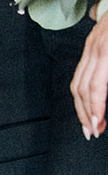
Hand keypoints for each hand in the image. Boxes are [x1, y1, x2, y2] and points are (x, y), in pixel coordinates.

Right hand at [71, 11, 107, 137]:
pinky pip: (80, 72)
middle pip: (80, 87)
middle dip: (85, 113)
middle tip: (93, 132)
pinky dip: (82, 92)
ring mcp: (91, 44)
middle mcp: (96, 46)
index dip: (94, 108)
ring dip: (80, 106)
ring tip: (88, 124)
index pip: (95, 86)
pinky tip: (88, 103)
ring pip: (76, 81)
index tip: (98, 126)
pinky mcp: (92, 43)